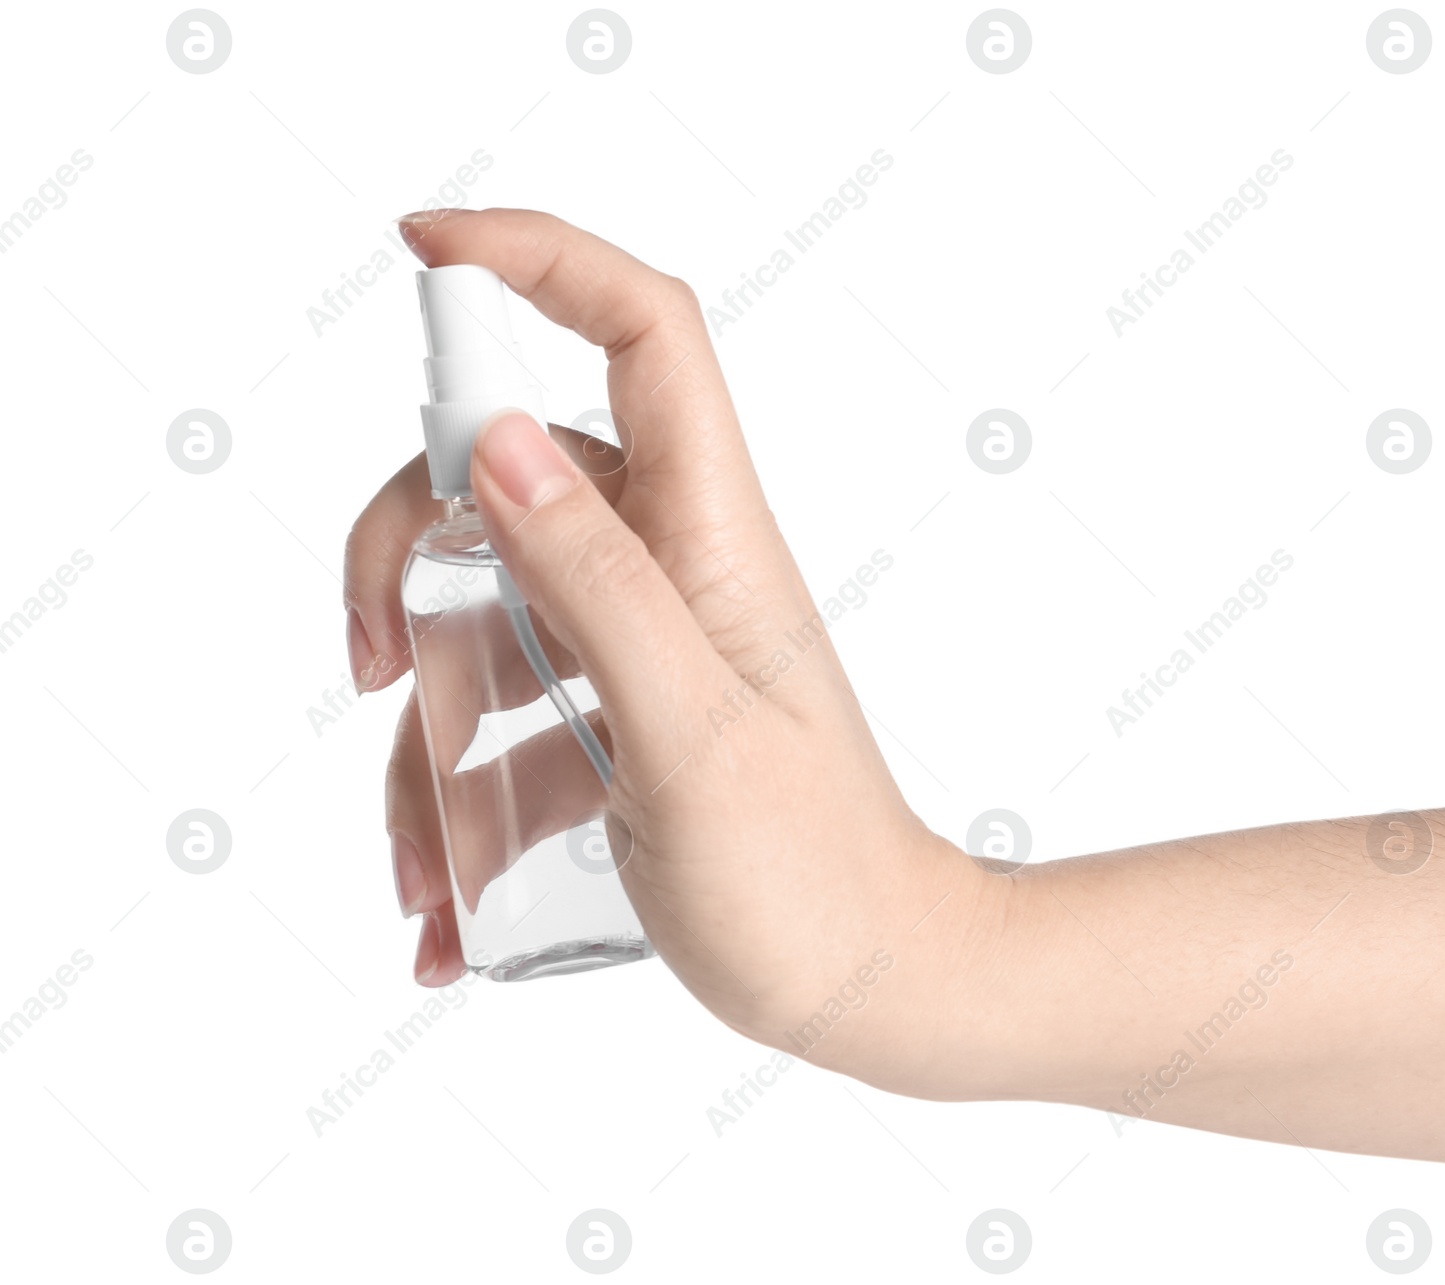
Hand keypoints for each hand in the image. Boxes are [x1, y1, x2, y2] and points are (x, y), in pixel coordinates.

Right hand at [343, 209, 992, 1078]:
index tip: (422, 247)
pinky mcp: (616, 717)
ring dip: (425, 726)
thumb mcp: (689, 733)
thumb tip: (501, 443)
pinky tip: (446, 909)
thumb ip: (600, 588)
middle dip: (406, 552)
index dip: (541, 259)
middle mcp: (670, 565)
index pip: (642, 332)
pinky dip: (459, 800)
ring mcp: (638, 642)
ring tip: (419, 870)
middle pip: (510, 474)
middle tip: (373, 666)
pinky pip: (508, 719)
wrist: (872, 984)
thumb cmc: (811, 873)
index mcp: (710, 534)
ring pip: (488, 611)